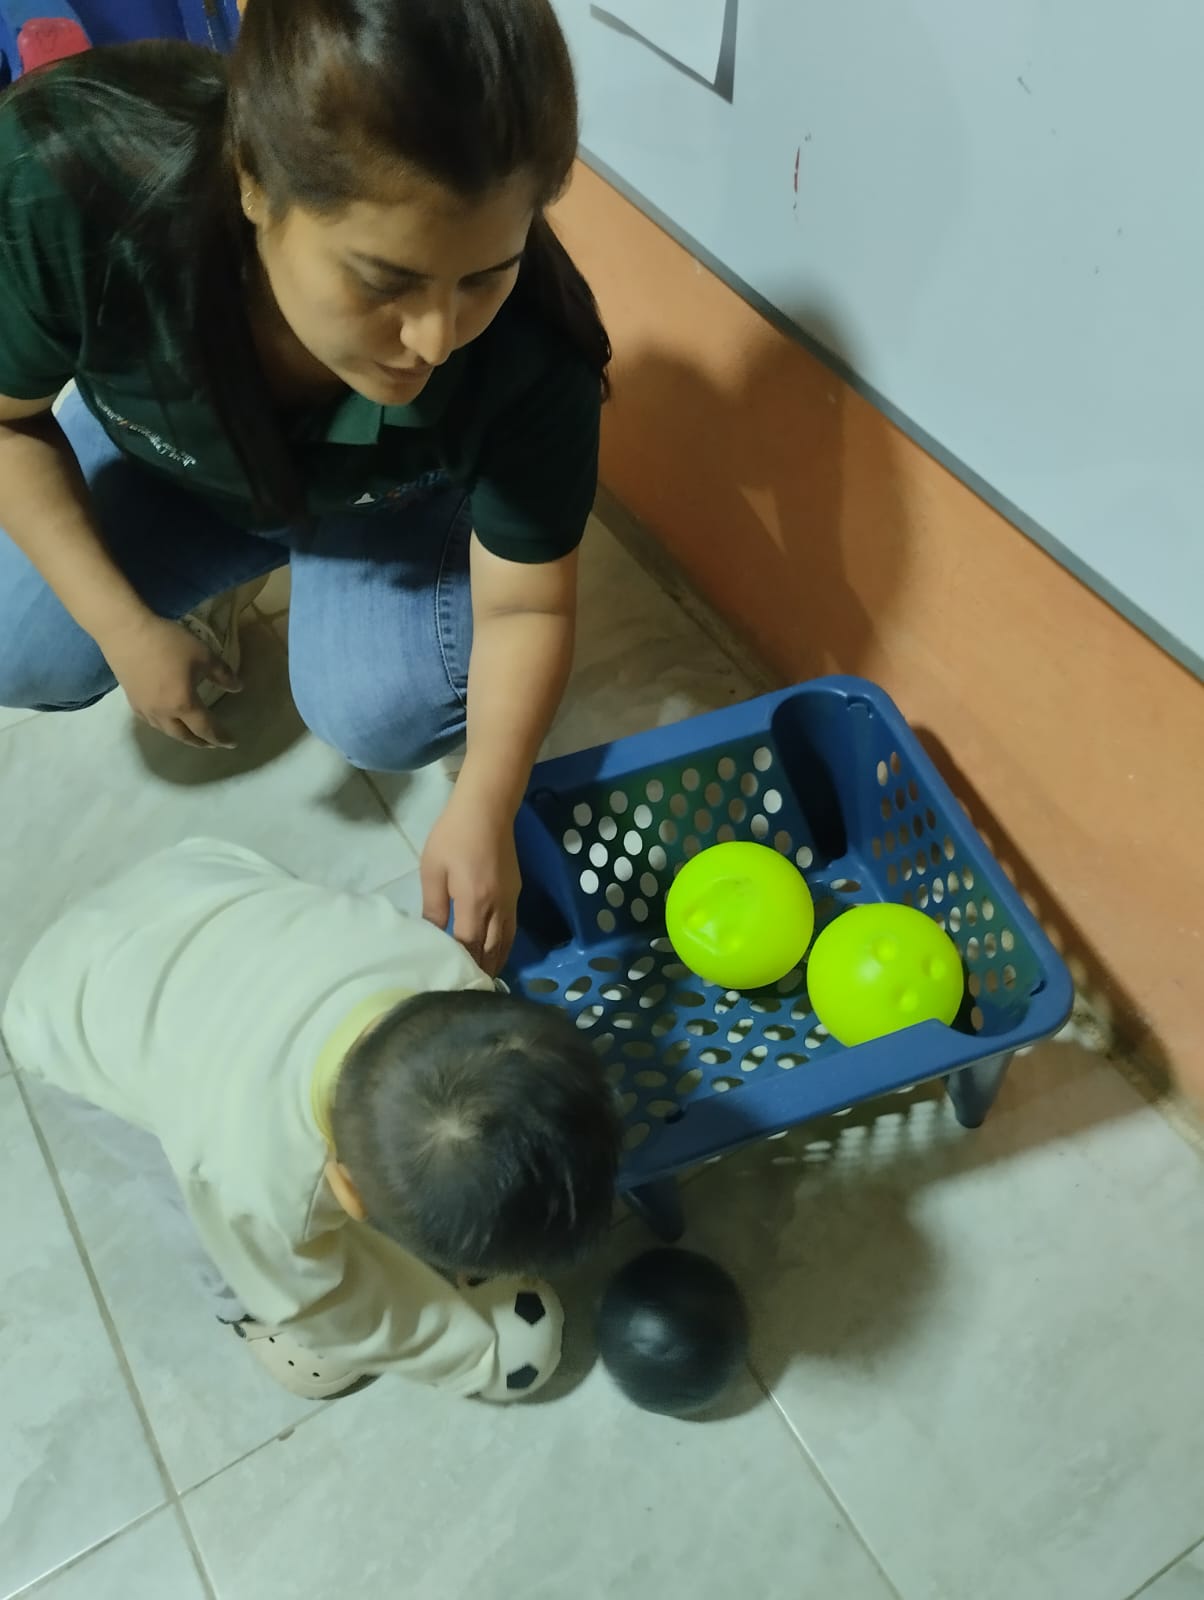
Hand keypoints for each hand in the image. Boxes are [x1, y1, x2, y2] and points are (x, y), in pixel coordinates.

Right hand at [101, 611, 240, 748]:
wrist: (125, 632)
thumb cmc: (168, 643)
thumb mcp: (204, 655)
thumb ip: (222, 674)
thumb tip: (238, 688)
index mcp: (184, 704)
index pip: (206, 728)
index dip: (220, 737)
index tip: (231, 743)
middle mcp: (163, 713)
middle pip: (184, 736)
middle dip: (200, 742)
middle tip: (212, 743)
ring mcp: (145, 708)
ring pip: (166, 731)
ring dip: (181, 736)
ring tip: (190, 734)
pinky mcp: (132, 700)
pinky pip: (150, 722)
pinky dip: (163, 727)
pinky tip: (165, 721)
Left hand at [420, 789, 521, 975]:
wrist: (487, 809)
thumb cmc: (453, 835)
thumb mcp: (433, 869)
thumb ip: (434, 906)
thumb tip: (433, 934)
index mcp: (474, 902)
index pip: (468, 945)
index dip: (462, 965)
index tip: (451, 983)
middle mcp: (496, 907)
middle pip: (491, 948)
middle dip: (482, 970)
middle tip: (469, 991)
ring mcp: (510, 901)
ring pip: (506, 941)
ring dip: (496, 961)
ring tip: (485, 979)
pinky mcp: (515, 893)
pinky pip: (511, 928)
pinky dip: (505, 945)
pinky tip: (496, 951)